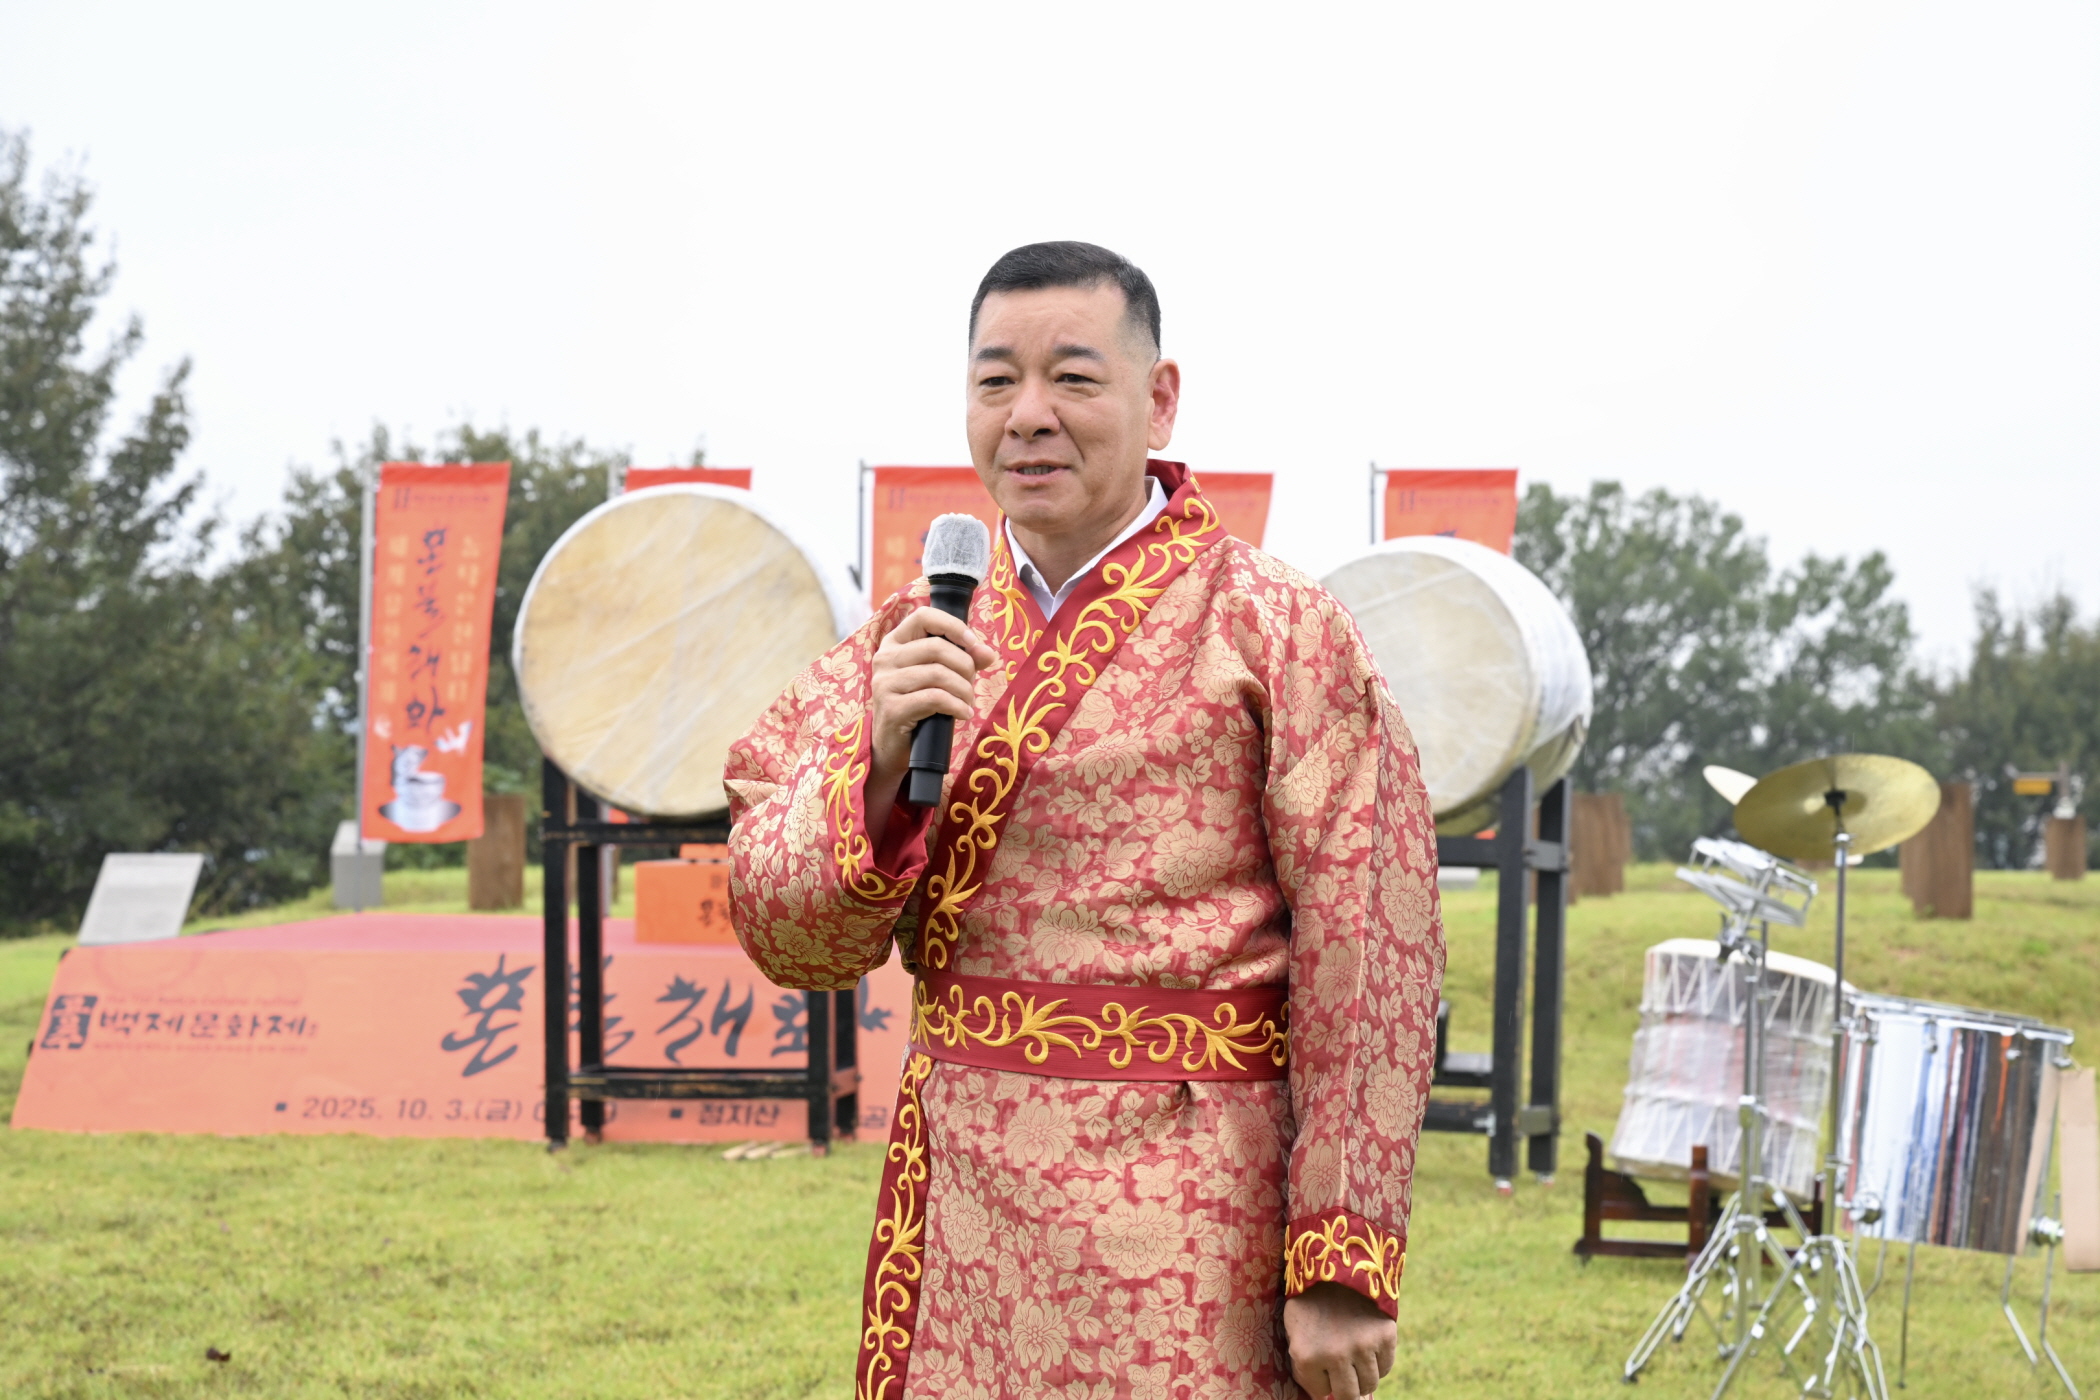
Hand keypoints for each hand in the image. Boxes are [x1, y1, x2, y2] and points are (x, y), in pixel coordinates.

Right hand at [863, 606, 996, 839]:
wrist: (894, 748)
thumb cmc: (918, 707)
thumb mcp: (939, 678)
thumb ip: (963, 661)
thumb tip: (989, 654)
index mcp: (895, 643)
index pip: (924, 616)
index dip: (953, 626)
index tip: (974, 644)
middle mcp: (885, 658)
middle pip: (937, 647)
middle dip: (965, 666)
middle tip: (971, 685)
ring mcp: (884, 683)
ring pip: (938, 673)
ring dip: (963, 689)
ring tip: (968, 702)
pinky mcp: (891, 708)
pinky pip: (934, 698)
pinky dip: (956, 706)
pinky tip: (963, 714)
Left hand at [1284, 1282, 1396, 1397]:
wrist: (1336, 1264)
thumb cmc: (1309, 1301)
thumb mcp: (1294, 1331)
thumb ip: (1304, 1365)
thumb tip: (1321, 1395)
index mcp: (1307, 1356)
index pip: (1321, 1392)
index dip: (1321, 1380)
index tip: (1321, 1365)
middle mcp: (1336, 1355)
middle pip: (1349, 1395)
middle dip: (1345, 1387)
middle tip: (1343, 1373)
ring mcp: (1363, 1346)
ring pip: (1369, 1384)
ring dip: (1362, 1375)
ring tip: (1354, 1358)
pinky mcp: (1385, 1336)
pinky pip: (1386, 1367)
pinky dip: (1378, 1363)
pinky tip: (1368, 1348)